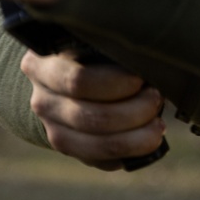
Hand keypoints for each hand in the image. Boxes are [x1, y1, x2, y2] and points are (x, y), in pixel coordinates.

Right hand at [21, 49, 165, 170]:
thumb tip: (145, 58)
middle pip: (93, 117)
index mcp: (41, 66)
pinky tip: (147, 139)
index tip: (141, 79)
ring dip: (137, 137)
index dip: (116, 83)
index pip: (79, 81)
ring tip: (158, 124)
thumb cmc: (83, 52)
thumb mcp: (85, 39)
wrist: (58, 80)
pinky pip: (103, 160)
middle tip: (156, 99)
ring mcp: (52, 130)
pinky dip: (131, 153)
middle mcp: (42, 101)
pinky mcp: (70, 152)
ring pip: (99, 145)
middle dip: (134, 111)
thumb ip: (106, 45)